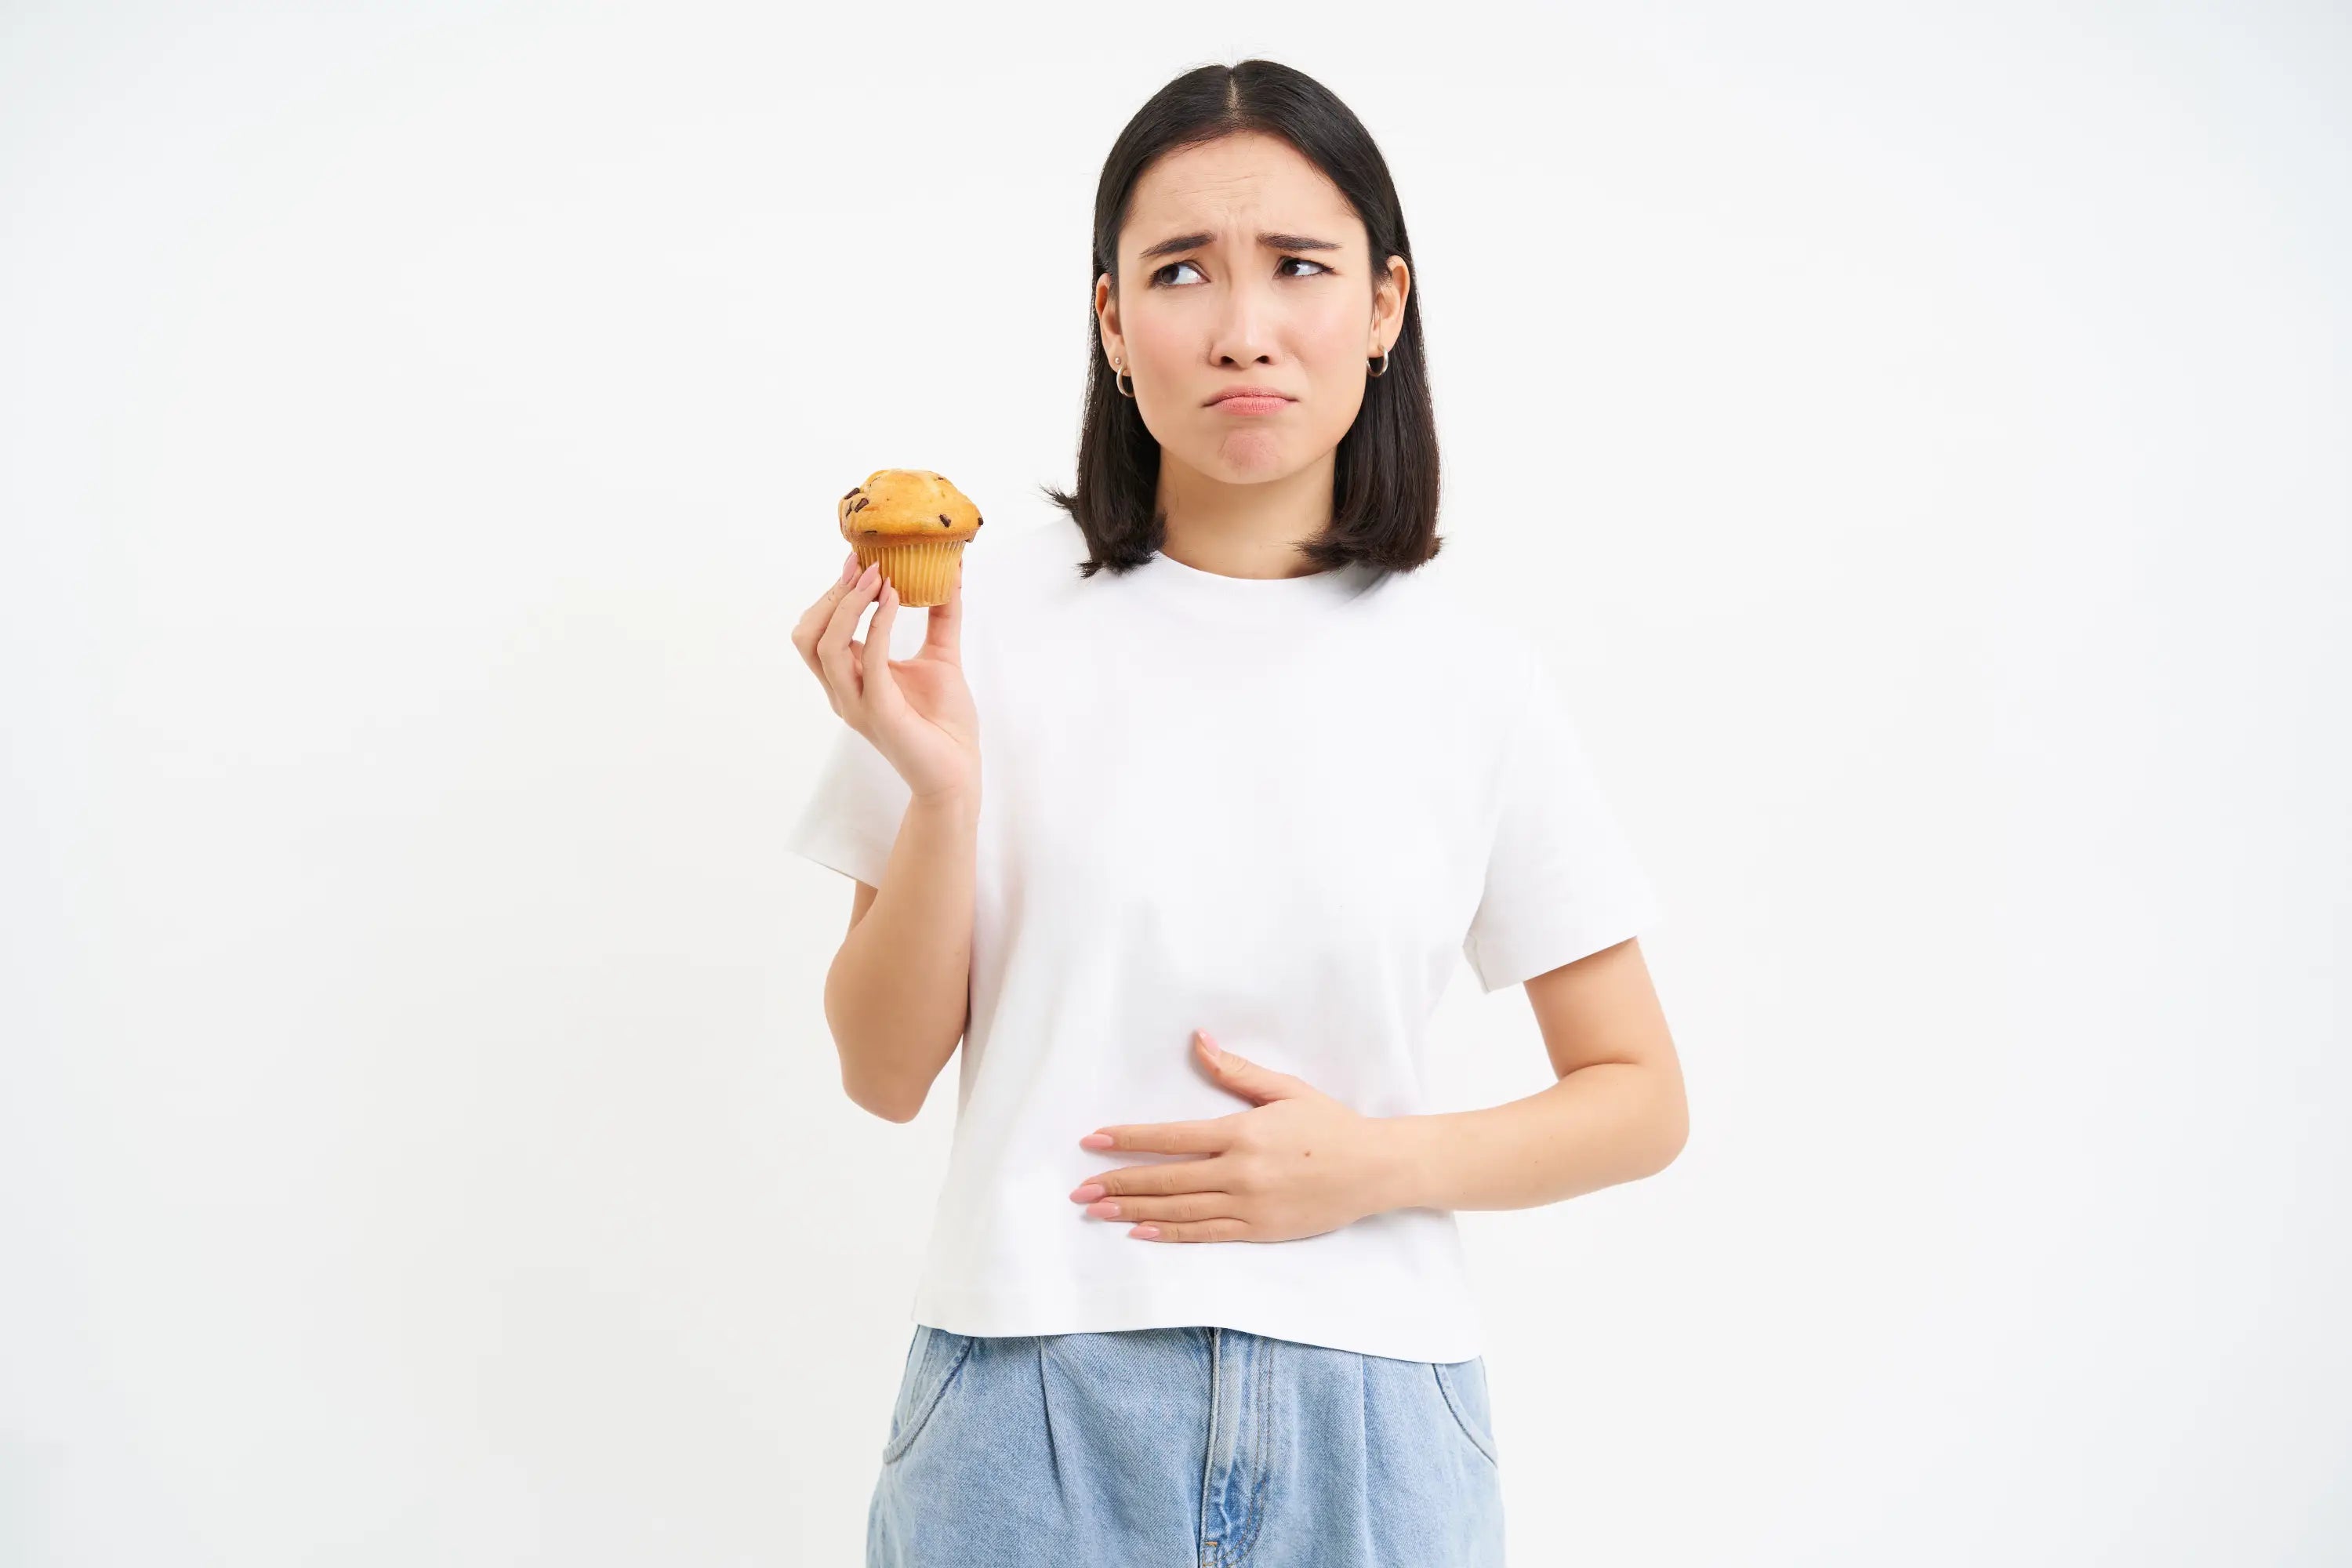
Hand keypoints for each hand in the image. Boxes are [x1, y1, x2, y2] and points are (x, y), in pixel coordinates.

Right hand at [791, 548, 977, 802]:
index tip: (861, 559)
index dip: (833, 592)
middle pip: (808, 635)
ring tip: (880, 579)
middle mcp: (843, 691)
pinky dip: (879, 624)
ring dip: (849, 606)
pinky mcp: (879, 711)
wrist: (959, 771)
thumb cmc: (945, 722)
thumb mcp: (941, 656)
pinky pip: (868, 661)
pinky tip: (895, 600)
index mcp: (849, 678)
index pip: (819, 629)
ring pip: (825, 646)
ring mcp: (856, 703)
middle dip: (832, 595)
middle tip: (866, 566)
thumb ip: (941, 616)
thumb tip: (950, 572)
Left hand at [1067, 1031, 1412, 1242]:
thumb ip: (1237, 1071)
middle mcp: (1239, 1171)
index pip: (1171, 1137)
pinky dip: (1170, 1233)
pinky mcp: (1259, 1229)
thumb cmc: (1330, 1126)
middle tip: (1080, 1188)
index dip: (1128, 1140)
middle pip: (1166, 1177)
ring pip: (1178, 1209)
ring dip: (1133, 1210)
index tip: (1094, 1142)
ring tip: (1097, 1210)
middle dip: (1118, 1182)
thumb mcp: (1285, 1090)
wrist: (1374, 1169)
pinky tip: (1141, 1232)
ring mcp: (1249, 1204)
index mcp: (1242, 1132)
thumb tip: (1199, 1042)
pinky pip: (1205, 1233)